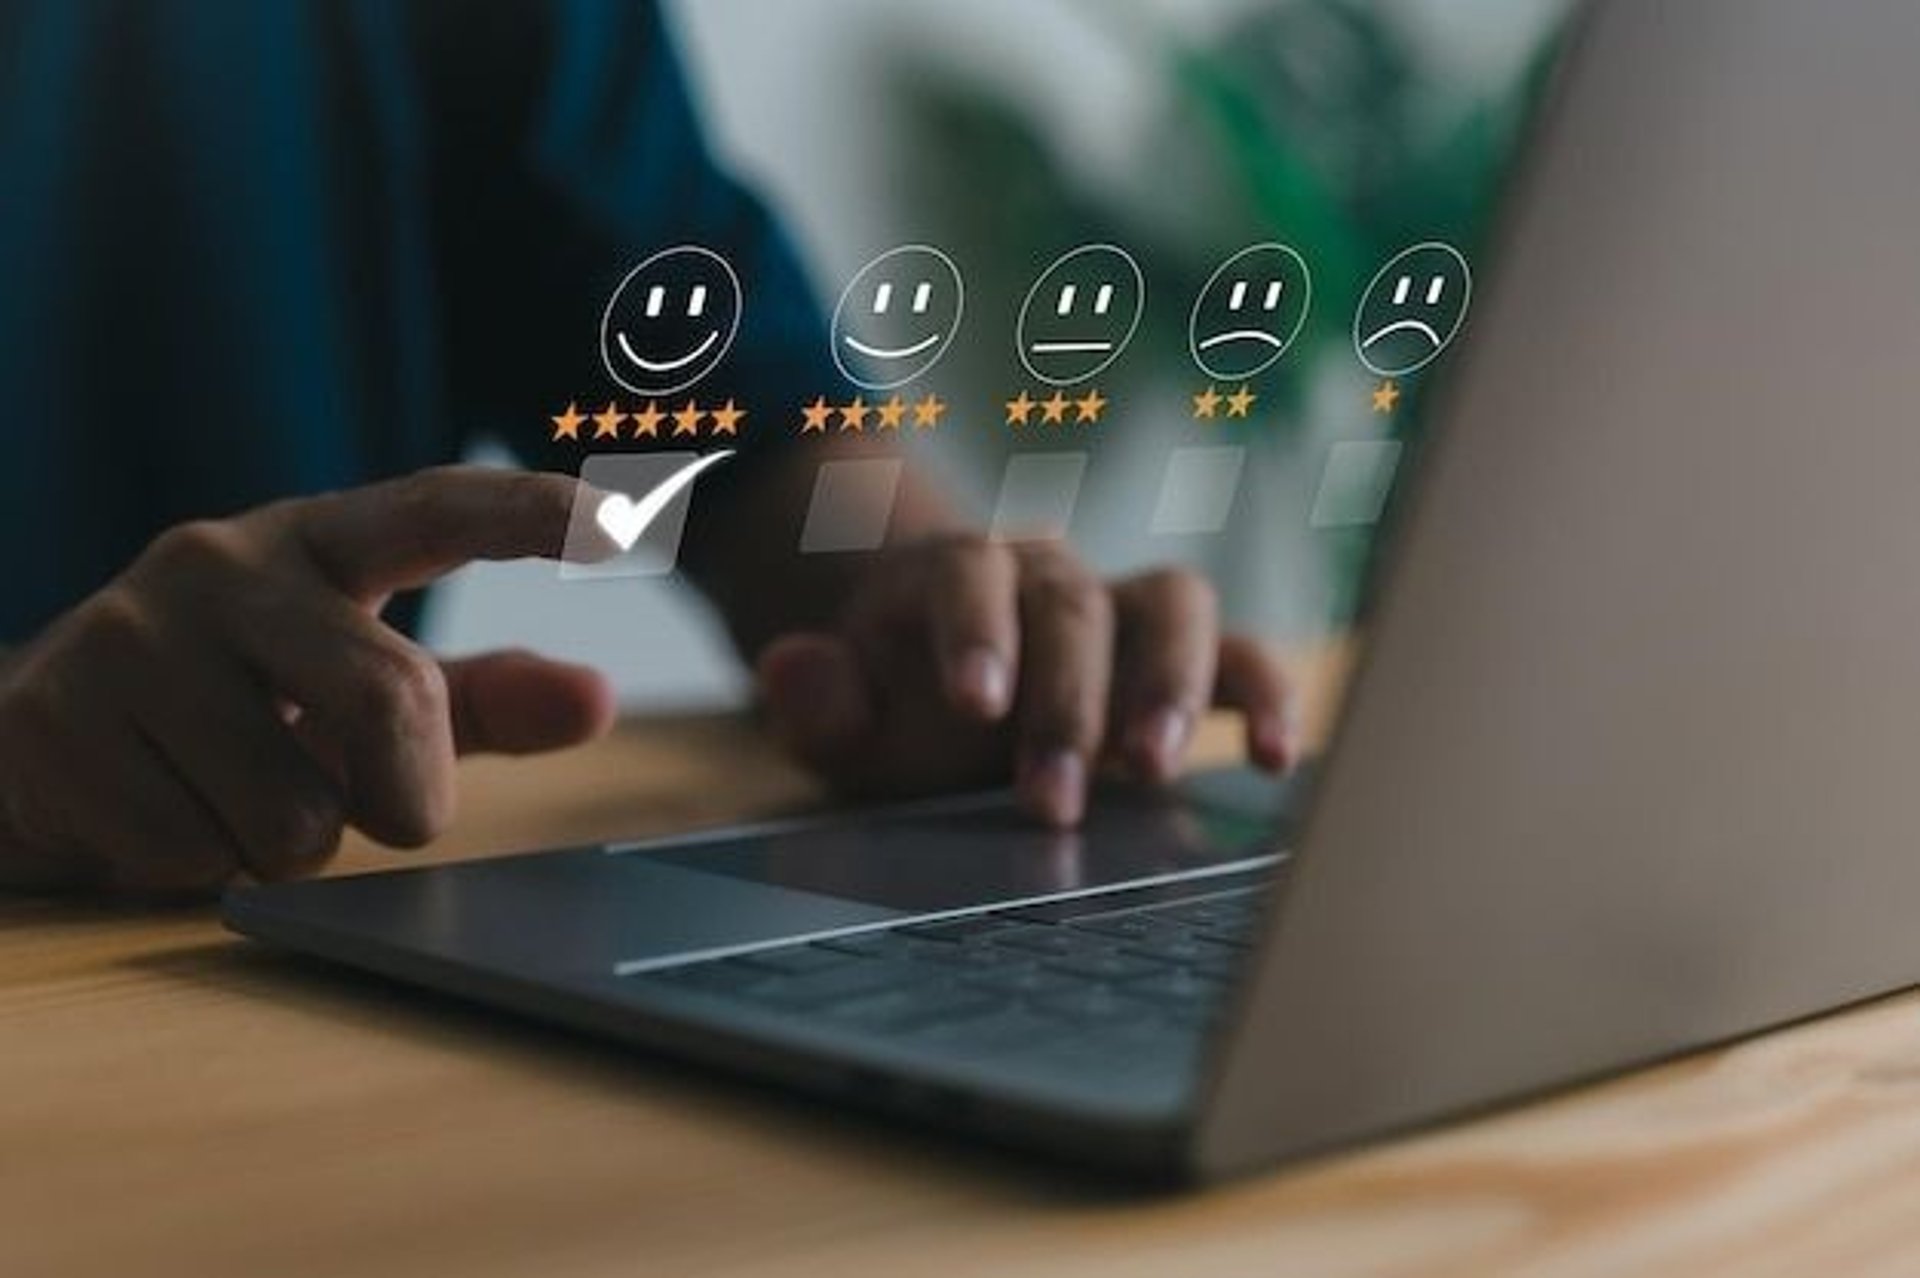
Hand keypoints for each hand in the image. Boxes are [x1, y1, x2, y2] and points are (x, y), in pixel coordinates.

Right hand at [0, 467, 612, 897]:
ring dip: (284, 847)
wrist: (36, 738)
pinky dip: (194, 866)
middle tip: (376, 811)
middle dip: (407, 795)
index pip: (435, 508)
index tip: (623, 522)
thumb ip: (481, 700)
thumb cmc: (238, 709)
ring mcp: (126, 635)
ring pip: (290, 811)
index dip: (529, 513)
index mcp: (314, 542)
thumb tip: (598, 700)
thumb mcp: (358, 694)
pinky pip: (190, 852)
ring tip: (229, 797)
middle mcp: (218, 563)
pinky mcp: (53, 720)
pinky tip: (155, 813)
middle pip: (390, 697)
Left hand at [754, 535, 1295, 826]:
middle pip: (1074, 604)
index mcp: (960, 573)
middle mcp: (1053, 575)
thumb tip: (786, 667)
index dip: (978, 629)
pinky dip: (1267, 697)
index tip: (976, 703)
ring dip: (1172, 684)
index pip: (972, 572)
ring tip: (1153, 770)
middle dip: (1066, 701)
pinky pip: (1243, 657)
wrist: (955, 683)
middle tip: (1048, 796)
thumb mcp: (843, 711)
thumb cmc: (901, 703)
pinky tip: (1275, 759)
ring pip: (1174, 605)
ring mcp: (1127, 610)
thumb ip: (815, 695)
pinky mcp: (1189, 658)